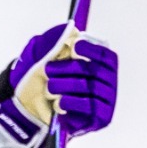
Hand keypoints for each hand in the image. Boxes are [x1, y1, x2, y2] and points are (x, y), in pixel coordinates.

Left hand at [0, 23, 118, 147]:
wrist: (37, 115)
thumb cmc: (48, 84)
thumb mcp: (46, 61)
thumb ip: (56, 44)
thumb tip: (68, 29)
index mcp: (103, 68)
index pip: (105, 55)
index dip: (92, 49)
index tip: (75, 45)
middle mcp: (109, 83)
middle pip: (94, 71)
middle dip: (68, 69)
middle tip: (48, 70)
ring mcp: (107, 101)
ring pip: (89, 88)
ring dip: (65, 86)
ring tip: (50, 88)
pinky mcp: (101, 118)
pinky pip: (90, 107)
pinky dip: (71, 103)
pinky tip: (59, 103)